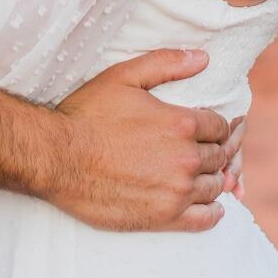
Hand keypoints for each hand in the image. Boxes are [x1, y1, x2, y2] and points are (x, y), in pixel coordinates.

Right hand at [48, 49, 244, 232]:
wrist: (57, 159)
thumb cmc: (87, 115)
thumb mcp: (124, 76)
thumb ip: (166, 64)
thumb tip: (203, 58)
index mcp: (181, 124)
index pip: (219, 126)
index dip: (214, 126)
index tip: (206, 129)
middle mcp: (186, 159)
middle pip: (219, 157)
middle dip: (214, 151)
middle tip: (203, 151)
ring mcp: (176, 191)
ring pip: (214, 186)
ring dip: (211, 178)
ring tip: (202, 175)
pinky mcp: (164, 217)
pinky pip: (204, 219)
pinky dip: (212, 212)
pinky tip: (210, 206)